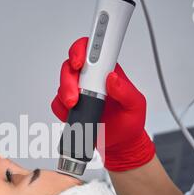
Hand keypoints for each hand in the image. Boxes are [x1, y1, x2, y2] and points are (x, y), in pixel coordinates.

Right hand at [52, 37, 155, 170]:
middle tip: (75, 96)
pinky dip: (61, 110)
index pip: (92, 51)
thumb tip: (112, 78)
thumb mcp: (136, 105)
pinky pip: (57, 104)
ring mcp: (78, 93)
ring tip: (74, 107)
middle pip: (70, 66)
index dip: (81, 50)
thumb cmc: (129, 123)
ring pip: (61, 84)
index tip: (79, 62)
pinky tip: (72, 115)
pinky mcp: (69, 108)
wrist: (120, 144)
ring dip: (65, 95)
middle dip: (69, 79)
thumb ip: (126, 91)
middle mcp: (90, 79)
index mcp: (107, 72)